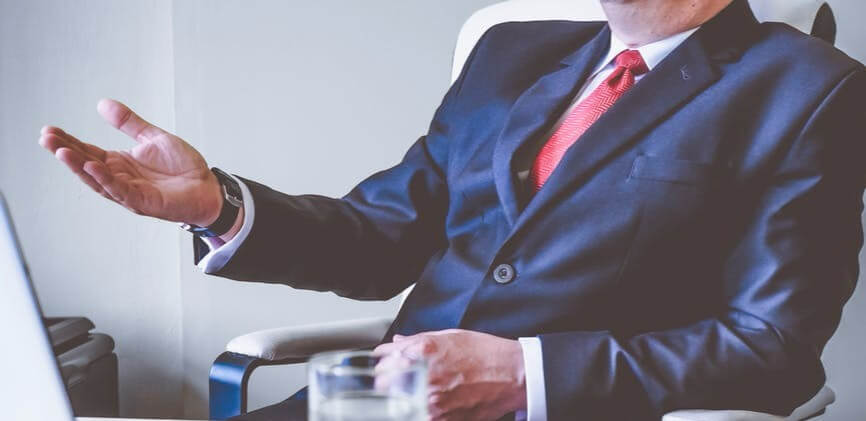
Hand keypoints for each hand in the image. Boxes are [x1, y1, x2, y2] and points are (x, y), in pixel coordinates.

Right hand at [39, 99, 222, 226]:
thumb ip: (129, 123)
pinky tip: (93, 166)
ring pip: (98, 180)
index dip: (68, 142)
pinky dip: (106, 179)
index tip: (49, 130)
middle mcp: (120, 178)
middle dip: (65, 152)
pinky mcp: (143, 202)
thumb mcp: (153, 138)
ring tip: (61, 151)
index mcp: (120, 163)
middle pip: (86, 165)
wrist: (208, 188)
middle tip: (46, 138)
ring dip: (79, 166)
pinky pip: (121, 190)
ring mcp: (130, 192)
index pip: (87, 151)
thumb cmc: (183, 168)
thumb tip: (103, 104)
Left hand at [374, 329, 526, 420]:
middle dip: (387, 381)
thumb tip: (397, 343)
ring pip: (397, 405)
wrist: (513, 375)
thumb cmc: (486, 354)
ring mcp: (432, 402)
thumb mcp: (450, 336)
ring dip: (402, 399)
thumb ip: (417, 340)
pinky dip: (419, 411)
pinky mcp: (443, 419)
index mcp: (424, 352)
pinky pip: (418, 416)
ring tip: (416, 393)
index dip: (382, 362)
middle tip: (396, 380)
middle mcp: (425, 377)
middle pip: (384, 385)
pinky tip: (429, 403)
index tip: (384, 364)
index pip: (383, 360)